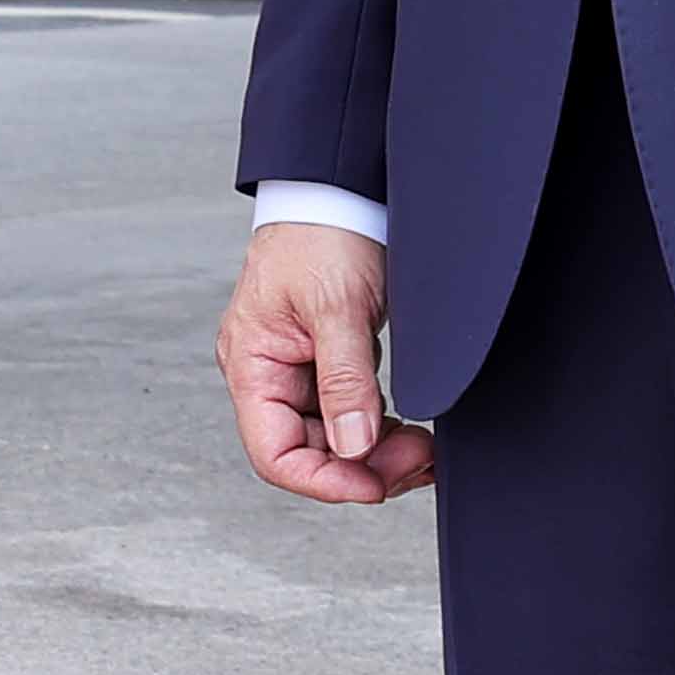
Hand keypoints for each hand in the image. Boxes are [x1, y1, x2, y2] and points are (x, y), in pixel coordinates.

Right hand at [223, 222, 435, 505]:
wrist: (338, 192)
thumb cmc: (321, 235)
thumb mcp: (336, 306)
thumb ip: (344, 380)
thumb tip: (354, 448)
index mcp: (252, 364)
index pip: (275, 453)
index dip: (324, 480)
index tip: (375, 483)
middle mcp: (268, 374)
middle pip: (308, 452)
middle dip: (363, 467)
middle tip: (419, 460)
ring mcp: (298, 370)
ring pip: (333, 439)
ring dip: (376, 454)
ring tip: (423, 449)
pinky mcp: (326, 361)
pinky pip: (349, 414)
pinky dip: (379, 429)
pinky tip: (409, 430)